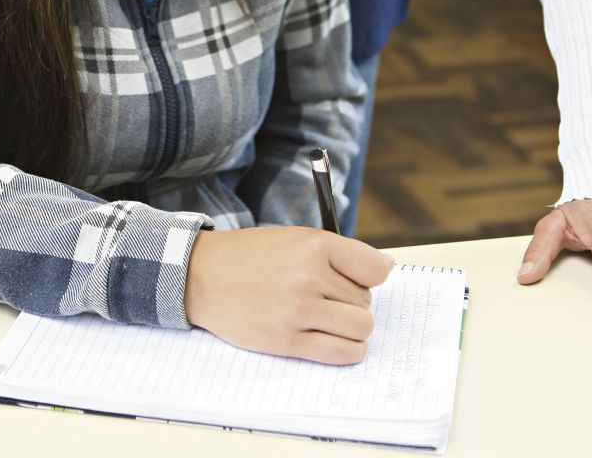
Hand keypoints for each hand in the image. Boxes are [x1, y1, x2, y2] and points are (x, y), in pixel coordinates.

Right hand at [185, 226, 394, 362]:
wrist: (205, 276)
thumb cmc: (254, 256)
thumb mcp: (297, 239)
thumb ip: (338, 253)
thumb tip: (386, 268)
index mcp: (315, 245)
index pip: (374, 268)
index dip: (374, 276)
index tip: (365, 280)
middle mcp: (310, 276)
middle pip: (366, 300)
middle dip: (356, 302)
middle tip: (334, 299)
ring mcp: (299, 310)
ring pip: (360, 327)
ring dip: (355, 328)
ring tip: (338, 321)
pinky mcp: (287, 341)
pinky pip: (340, 353)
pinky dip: (350, 351)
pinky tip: (342, 343)